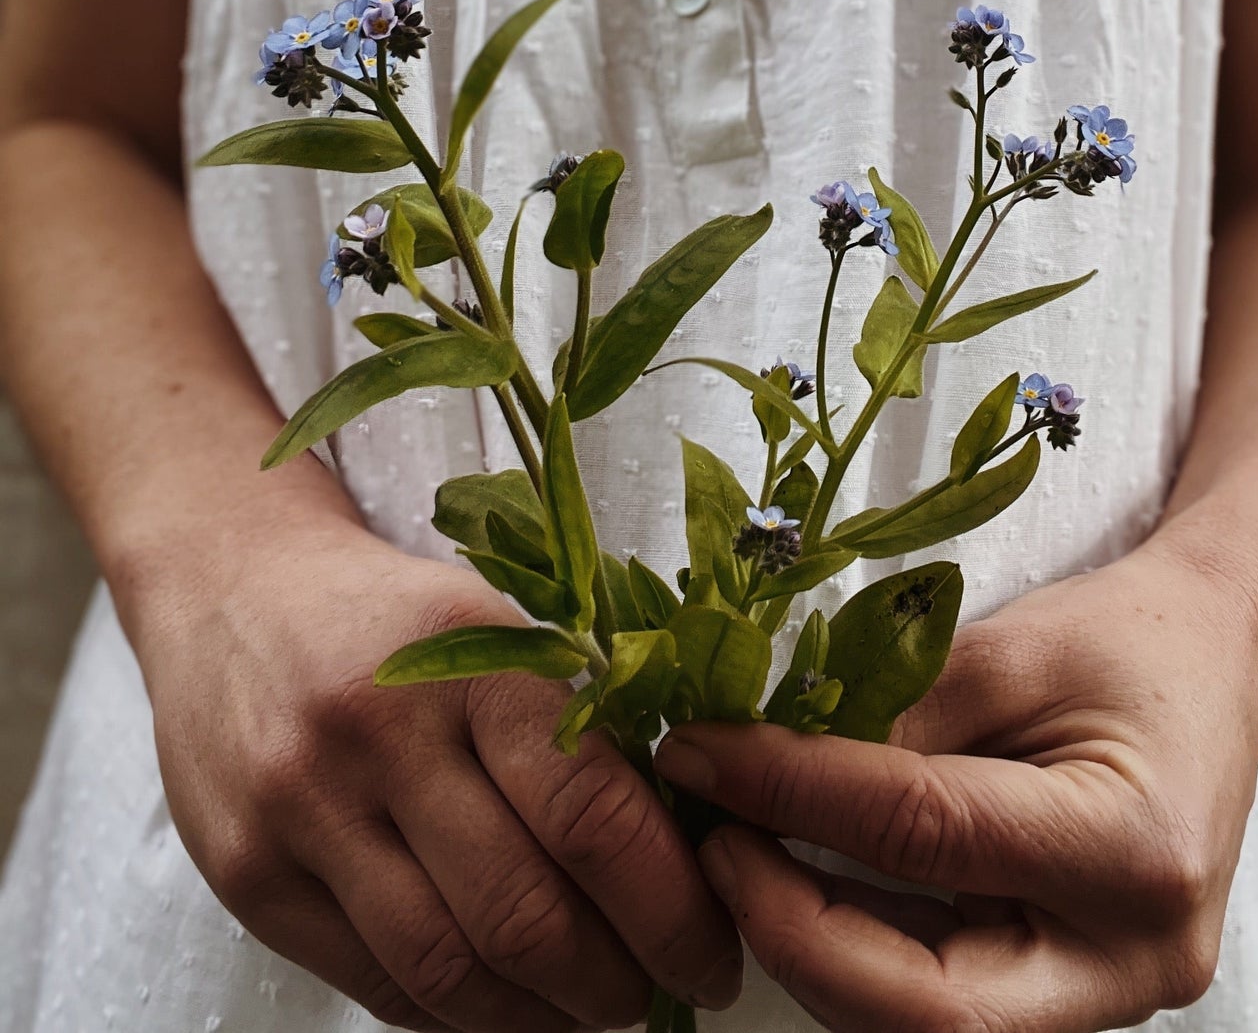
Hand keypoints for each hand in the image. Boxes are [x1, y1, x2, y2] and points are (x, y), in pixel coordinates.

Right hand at [132, 514, 742, 1031]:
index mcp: (468, 662)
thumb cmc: (387, 614)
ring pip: (449, 969)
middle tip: (660, 990)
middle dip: (615, 980)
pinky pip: (376, 985)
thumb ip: (576, 728)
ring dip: (541, 1016)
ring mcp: (305, 811)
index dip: (669, 904)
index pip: (590, 813)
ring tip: (588, 1008)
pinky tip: (504, 1004)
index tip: (710, 947)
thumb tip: (680, 853)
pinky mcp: (250, 875)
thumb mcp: (494, 628)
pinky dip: (458, 1015)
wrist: (231, 584)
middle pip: (524, 912)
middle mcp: (380, 736)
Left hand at [655, 533, 1257, 1032]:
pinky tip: (804, 881)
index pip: (924, 837)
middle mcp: (1133, 958)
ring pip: (928, 1026)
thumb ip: (888, 714)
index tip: (701, 754)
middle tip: (714, 847)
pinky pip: (945, 1003)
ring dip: (817, 951)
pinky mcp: (1073, 998)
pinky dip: (861, 954)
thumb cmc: (1128, 640)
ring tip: (744, 854)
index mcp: (1132, 850)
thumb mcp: (1003, 649)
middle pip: (933, 1010)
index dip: (793, 794)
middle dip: (797, 934)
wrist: (1216, 665)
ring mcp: (1111, 996)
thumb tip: (750, 757)